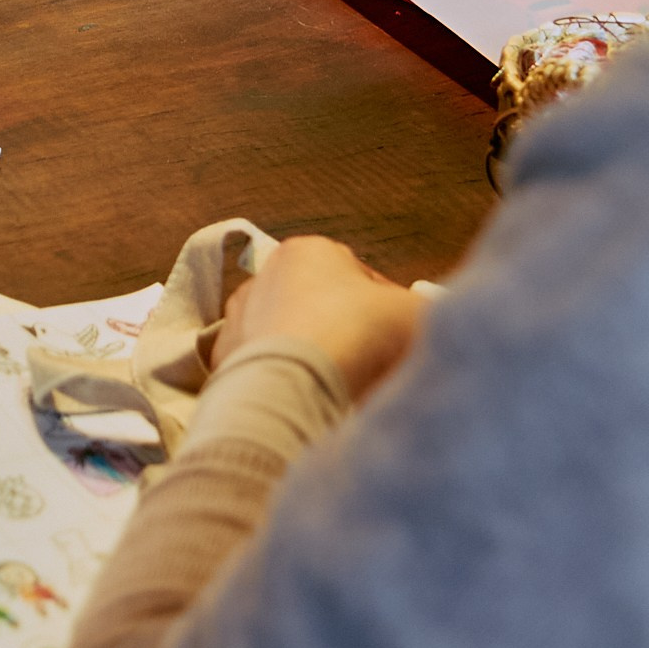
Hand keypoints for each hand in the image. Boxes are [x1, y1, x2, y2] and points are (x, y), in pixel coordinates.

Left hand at [210, 235, 424, 401]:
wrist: (298, 384)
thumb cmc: (359, 333)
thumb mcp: (415, 312)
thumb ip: (422, 308)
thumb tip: (424, 320)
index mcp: (309, 250)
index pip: (358, 276)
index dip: (385, 307)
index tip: (398, 334)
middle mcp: (265, 276)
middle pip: (319, 305)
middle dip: (345, 331)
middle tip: (370, 363)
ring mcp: (238, 318)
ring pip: (289, 336)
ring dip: (312, 355)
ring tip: (337, 385)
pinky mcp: (224, 359)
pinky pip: (263, 368)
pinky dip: (283, 380)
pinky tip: (305, 397)